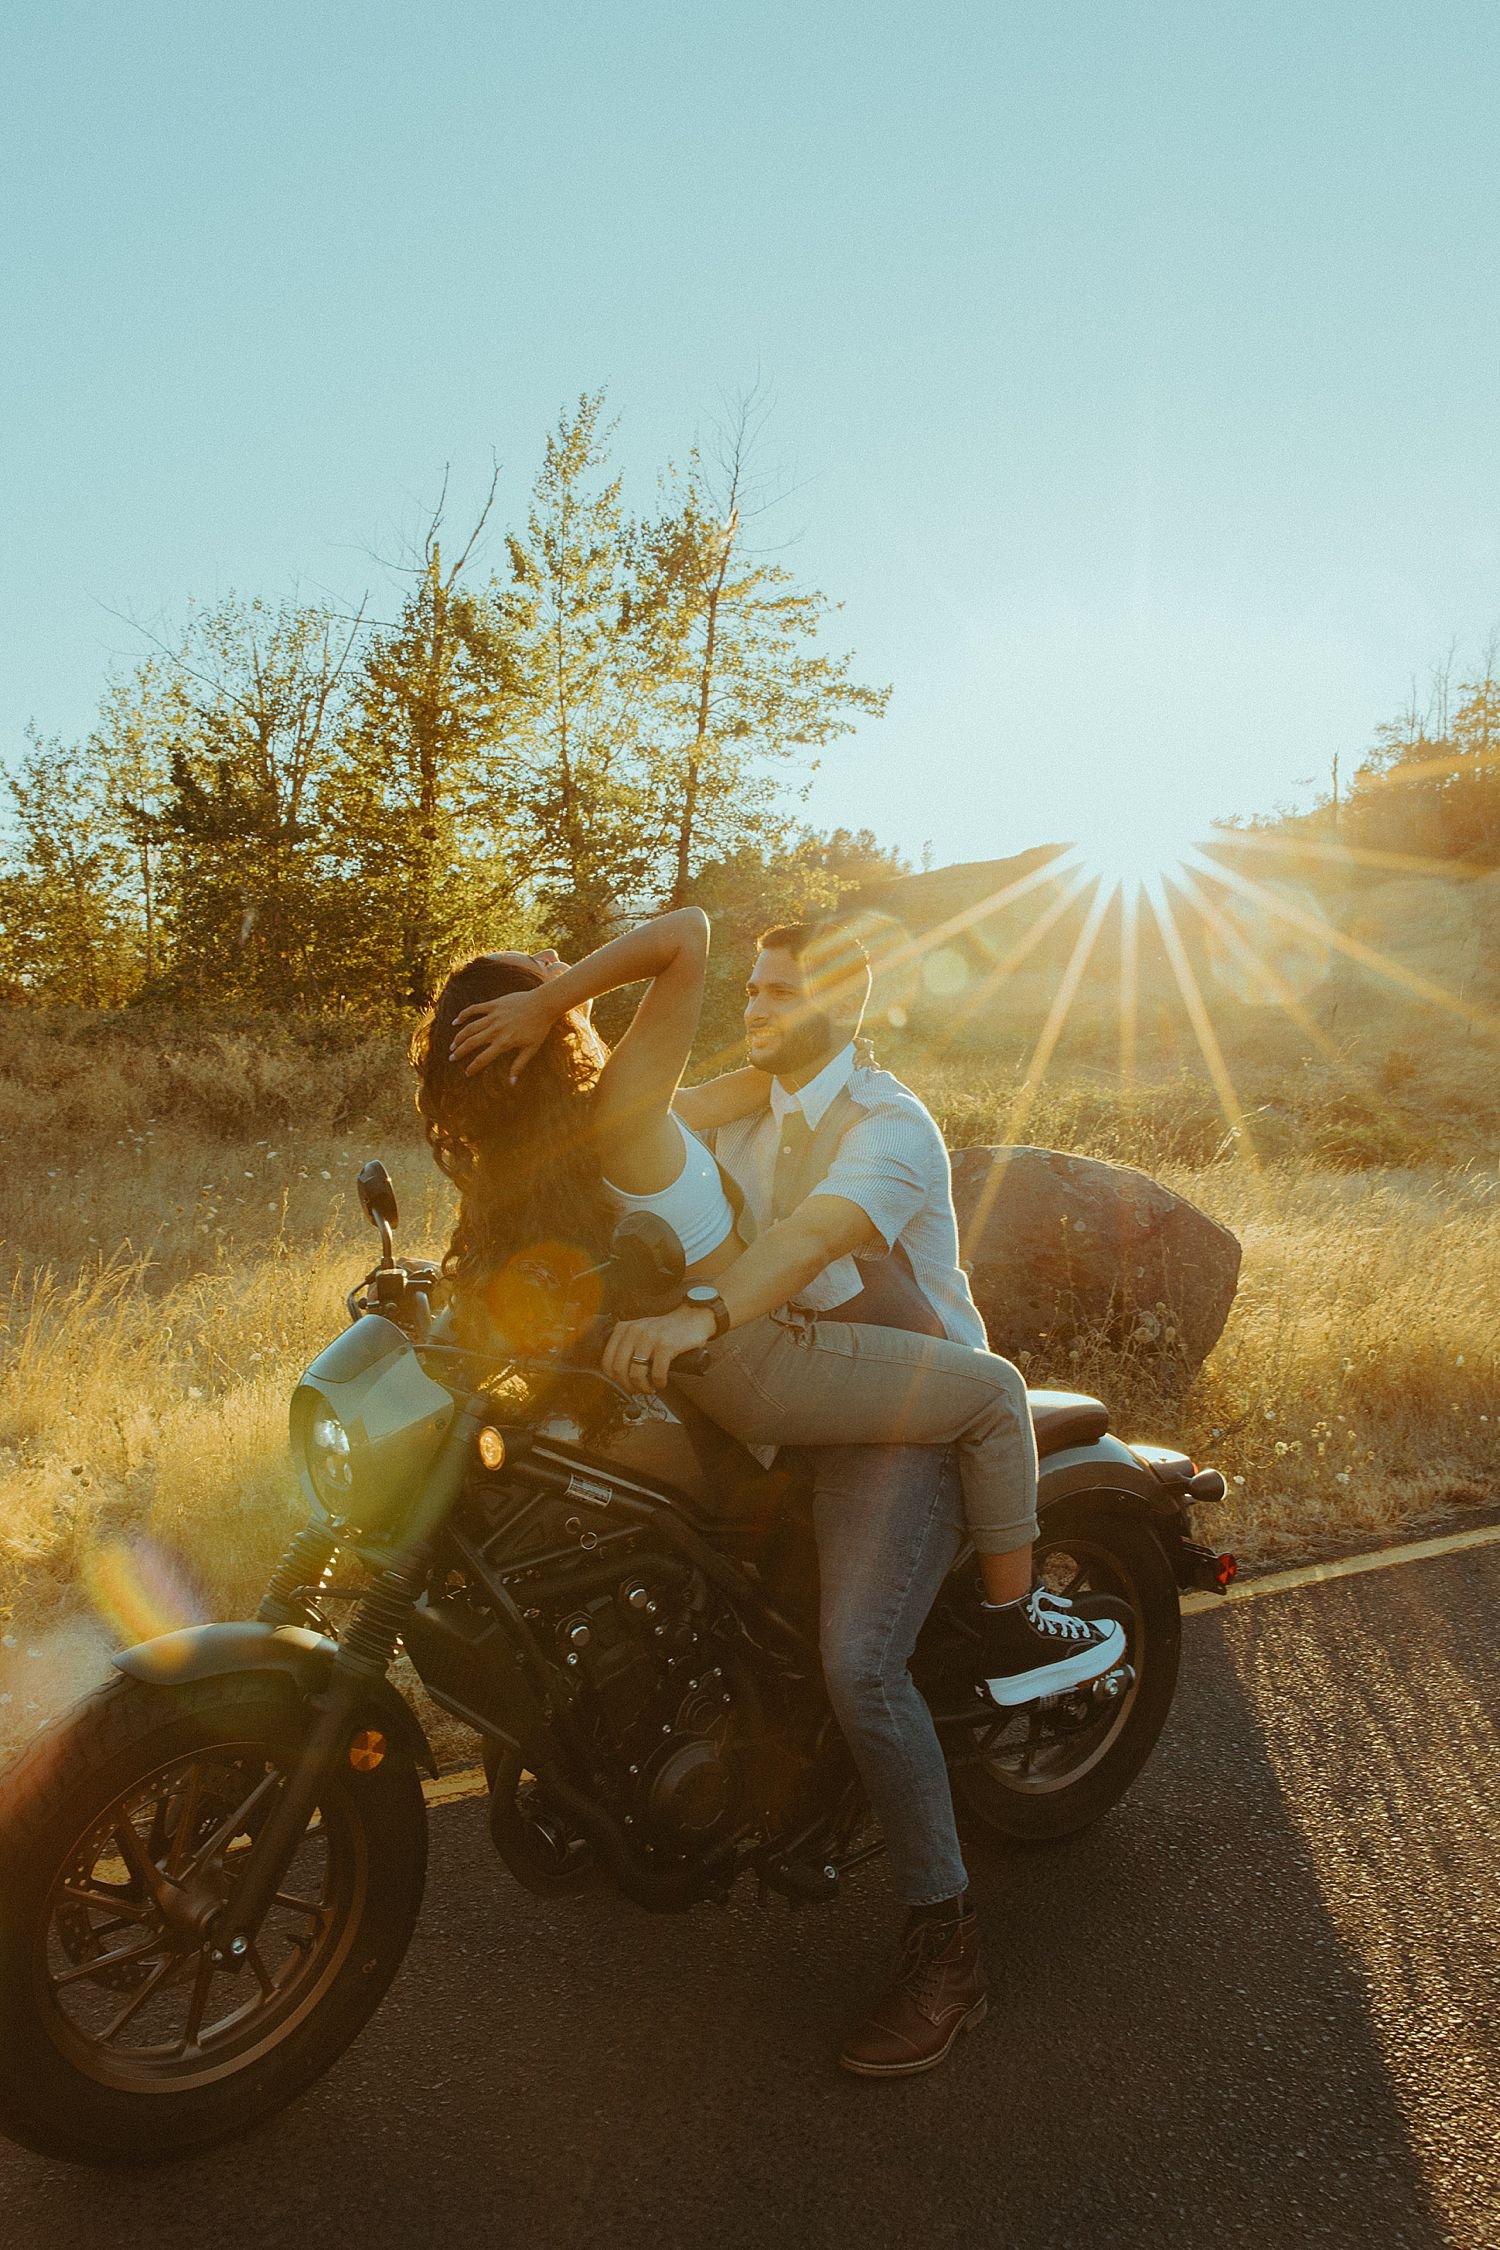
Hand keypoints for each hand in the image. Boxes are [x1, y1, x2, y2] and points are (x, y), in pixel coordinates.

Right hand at [450, 975, 561, 1079]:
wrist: (544, 1004)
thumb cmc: (539, 1028)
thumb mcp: (531, 1049)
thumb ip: (519, 1065)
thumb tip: (512, 1083)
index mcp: (504, 1043)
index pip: (483, 1059)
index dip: (473, 1067)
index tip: (466, 1073)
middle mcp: (495, 1030)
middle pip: (471, 1043)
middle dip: (459, 1052)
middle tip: (452, 1058)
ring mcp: (493, 1016)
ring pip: (470, 1028)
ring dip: (459, 1037)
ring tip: (453, 1045)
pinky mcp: (494, 1004)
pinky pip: (475, 1009)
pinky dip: (464, 1015)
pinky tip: (456, 1021)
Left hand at [602, 1303, 716, 1392]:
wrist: (692, 1318)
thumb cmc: (666, 1330)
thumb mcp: (639, 1332)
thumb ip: (626, 1346)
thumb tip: (617, 1375)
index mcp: (623, 1329)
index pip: (607, 1361)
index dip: (614, 1379)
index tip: (624, 1384)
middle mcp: (634, 1331)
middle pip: (619, 1369)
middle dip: (628, 1385)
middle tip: (637, 1389)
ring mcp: (649, 1337)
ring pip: (636, 1374)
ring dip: (643, 1387)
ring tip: (650, 1388)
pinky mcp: (665, 1345)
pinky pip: (656, 1373)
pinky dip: (658, 1382)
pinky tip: (661, 1382)